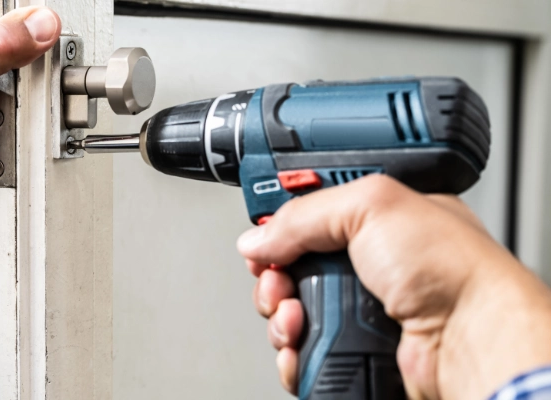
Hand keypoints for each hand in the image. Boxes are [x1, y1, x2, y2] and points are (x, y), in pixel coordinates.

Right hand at [238, 175, 550, 398]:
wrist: (468, 339)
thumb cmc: (452, 269)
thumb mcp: (372, 205)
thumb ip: (304, 213)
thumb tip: (257, 238)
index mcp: (378, 222)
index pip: (310, 217)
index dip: (282, 227)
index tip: (266, 237)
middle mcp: (368, 266)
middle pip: (291, 267)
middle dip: (274, 276)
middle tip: (279, 280)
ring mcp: (360, 312)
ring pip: (290, 313)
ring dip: (280, 316)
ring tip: (296, 317)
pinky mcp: (354, 349)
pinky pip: (302, 352)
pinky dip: (293, 352)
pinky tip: (302, 344)